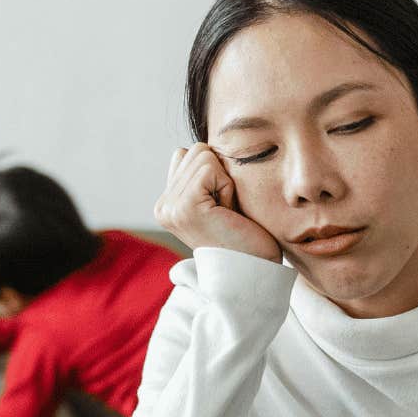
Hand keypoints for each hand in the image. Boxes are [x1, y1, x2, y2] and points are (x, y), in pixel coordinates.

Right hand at [154, 143, 280, 261]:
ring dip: (224, 180)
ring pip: (203, 154)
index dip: (215, 173)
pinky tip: (227, 212)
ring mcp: (170, 207)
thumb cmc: (246, 236)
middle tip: (226, 210)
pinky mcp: (184, 206)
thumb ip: (203, 175)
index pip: (188, 153)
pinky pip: (209, 167)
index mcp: (167, 204)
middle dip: (220, 174)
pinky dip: (226, 186)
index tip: (222, 207)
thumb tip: (206, 145)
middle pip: (195, 149)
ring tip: (226, 212)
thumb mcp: (218, 199)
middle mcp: (163, 206)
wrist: (254, 271)